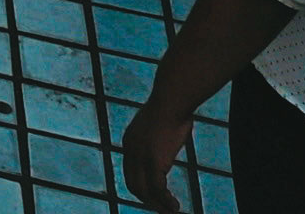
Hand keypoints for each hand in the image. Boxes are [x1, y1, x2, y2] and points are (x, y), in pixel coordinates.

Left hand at [116, 96, 197, 213]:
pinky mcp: (153, 162)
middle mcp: (131, 150)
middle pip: (133, 184)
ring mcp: (140, 157)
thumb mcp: (159, 122)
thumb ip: (158, 135)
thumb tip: (168, 135)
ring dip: (157, 205)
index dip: (141, 186)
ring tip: (171, 211)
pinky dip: (165, 202)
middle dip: (147, 199)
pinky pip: (157, 190)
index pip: (130, 171)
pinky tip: (174, 207)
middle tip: (162, 208)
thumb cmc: (172, 106)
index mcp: (130, 141)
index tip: (154, 196)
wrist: (172, 100)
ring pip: (144, 191)